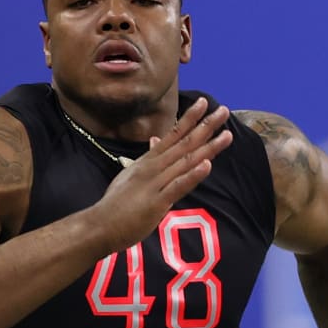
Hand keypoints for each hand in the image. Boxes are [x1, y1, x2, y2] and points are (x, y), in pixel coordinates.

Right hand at [93, 97, 232, 251]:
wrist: (100, 224)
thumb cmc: (115, 203)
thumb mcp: (131, 174)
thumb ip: (147, 158)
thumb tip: (156, 141)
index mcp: (148, 161)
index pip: (173, 135)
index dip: (189, 118)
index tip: (205, 103)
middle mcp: (153, 167)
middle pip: (184, 143)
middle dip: (205, 126)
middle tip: (224, 111)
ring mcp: (155, 183)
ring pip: (186, 162)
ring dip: (208, 148)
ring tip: (226, 134)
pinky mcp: (157, 202)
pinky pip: (178, 186)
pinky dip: (193, 175)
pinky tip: (207, 165)